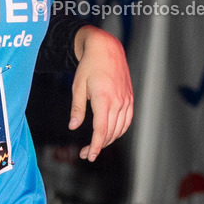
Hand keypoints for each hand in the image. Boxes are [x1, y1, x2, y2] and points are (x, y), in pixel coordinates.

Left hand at [69, 26, 133, 161]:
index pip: (101, 129)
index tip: (89, 156)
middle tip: (84, 153)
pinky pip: (127, 120)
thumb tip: (74, 127)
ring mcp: (126, 100)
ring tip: (95, 145)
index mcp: (104, 98)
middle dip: (98, 146)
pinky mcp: (129, 98)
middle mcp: (118, 101)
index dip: (95, 146)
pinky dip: (119, 130)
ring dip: (108, 140)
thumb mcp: (78, 86)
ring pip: (120, 128)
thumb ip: (77, 108)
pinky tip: (109, 134)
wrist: (107, 48)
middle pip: (110, 132)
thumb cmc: (89, 65)